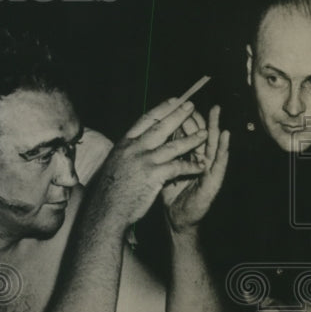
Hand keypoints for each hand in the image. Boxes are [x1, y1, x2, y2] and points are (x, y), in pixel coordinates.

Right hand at [89, 97, 208, 228]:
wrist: (106, 211)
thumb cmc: (110, 192)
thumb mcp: (115, 165)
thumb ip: (127, 153)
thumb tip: (136, 145)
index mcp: (124, 145)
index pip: (145, 120)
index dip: (161, 109)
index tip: (173, 100)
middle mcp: (133, 149)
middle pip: (160, 127)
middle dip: (178, 115)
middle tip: (191, 106)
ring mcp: (143, 161)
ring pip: (173, 145)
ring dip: (191, 139)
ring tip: (204, 133)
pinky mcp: (153, 176)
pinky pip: (177, 167)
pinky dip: (191, 166)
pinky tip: (201, 166)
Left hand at [162, 105, 229, 231]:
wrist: (176, 219)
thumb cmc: (171, 192)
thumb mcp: (163, 169)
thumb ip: (161, 152)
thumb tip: (151, 133)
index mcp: (186, 155)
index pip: (184, 132)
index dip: (179, 118)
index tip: (174, 102)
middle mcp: (199, 159)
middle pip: (197, 134)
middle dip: (196, 117)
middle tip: (193, 101)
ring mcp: (208, 169)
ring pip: (211, 144)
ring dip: (214, 127)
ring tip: (216, 111)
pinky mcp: (214, 181)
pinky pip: (219, 163)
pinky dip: (223, 148)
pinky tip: (225, 137)